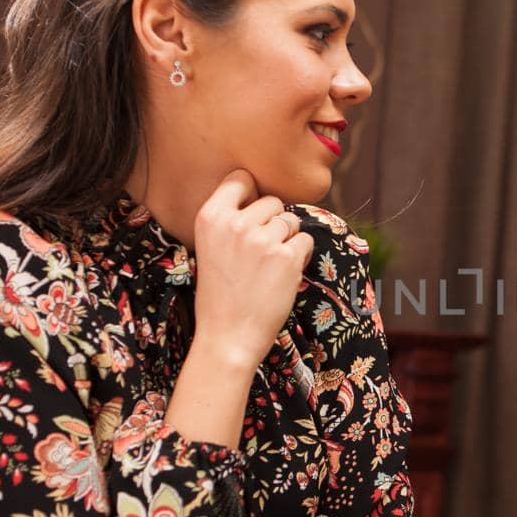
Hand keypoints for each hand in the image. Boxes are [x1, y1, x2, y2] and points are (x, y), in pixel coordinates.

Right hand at [191, 169, 317, 371]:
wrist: (227, 337)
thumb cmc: (220, 296)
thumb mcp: (210, 248)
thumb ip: (230, 221)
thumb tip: (264, 200)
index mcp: (210, 217)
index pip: (240, 179)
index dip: (252, 195)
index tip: (251, 215)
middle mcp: (235, 223)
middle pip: (272, 201)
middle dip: (274, 222)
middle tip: (261, 252)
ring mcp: (262, 239)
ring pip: (291, 221)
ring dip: (288, 240)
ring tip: (270, 266)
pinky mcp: (287, 257)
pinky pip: (306, 240)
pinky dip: (302, 255)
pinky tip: (285, 273)